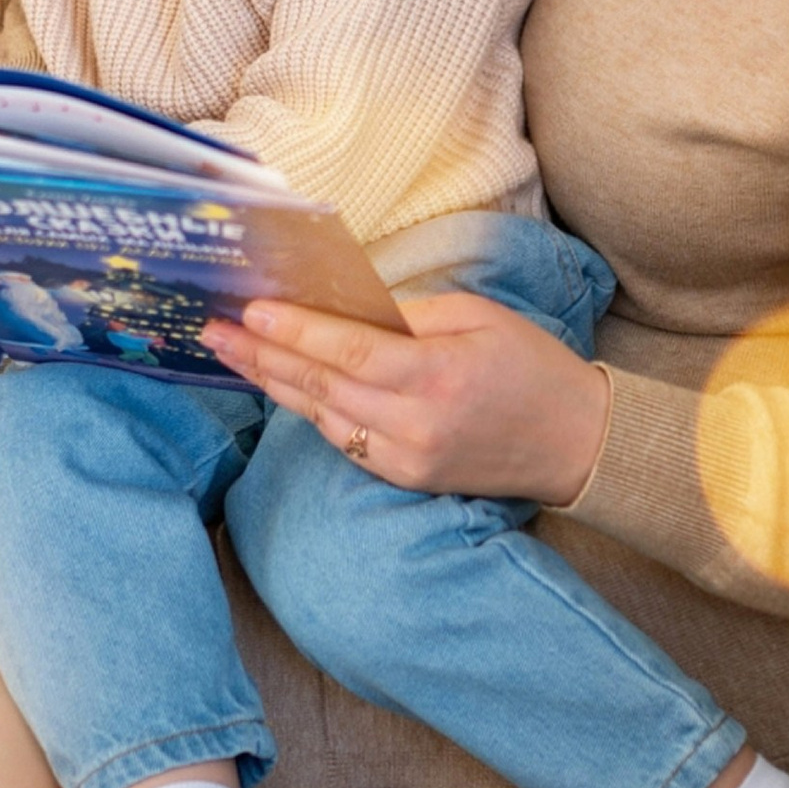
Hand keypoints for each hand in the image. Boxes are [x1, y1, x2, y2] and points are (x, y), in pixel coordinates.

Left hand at [202, 290, 609, 505]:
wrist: (576, 441)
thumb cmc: (533, 365)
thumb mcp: (481, 315)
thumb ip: (413, 314)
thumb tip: (350, 309)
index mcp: (437, 374)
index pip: (349, 350)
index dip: (295, 331)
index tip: (250, 311)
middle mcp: (415, 423)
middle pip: (321, 385)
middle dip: (261, 355)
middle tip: (213, 331)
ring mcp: (407, 458)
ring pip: (322, 416)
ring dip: (273, 383)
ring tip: (232, 355)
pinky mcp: (407, 478)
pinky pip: (344, 441)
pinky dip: (310, 411)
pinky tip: (282, 388)